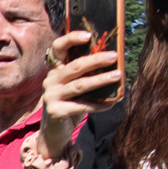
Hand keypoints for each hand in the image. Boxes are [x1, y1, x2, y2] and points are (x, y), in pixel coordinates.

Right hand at [38, 31, 123, 159]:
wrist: (54, 133)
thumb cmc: (70, 105)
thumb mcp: (75, 87)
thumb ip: (86, 75)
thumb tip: (113, 64)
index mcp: (55, 70)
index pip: (58, 48)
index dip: (71, 38)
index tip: (89, 35)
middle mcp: (50, 80)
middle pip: (74, 66)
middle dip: (96, 59)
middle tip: (114, 56)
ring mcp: (51, 96)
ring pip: (80, 85)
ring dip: (101, 80)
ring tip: (117, 76)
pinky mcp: (56, 111)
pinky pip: (81, 106)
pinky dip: (98, 104)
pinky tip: (111, 103)